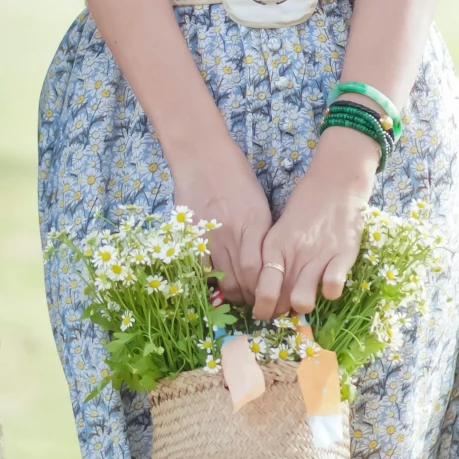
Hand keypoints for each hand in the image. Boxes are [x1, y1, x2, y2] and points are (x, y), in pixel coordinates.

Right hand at [168, 145, 274, 306]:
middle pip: (241, 279)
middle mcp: (232, 233)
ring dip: (230, 293)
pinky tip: (215, 282)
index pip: (258, 270)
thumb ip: (262, 234)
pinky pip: (199, 268)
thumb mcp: (259, 203)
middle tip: (254, 301)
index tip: (267, 296)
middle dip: (249, 296)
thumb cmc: (237, 177)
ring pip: (221, 278)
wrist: (203, 157)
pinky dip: (209, 279)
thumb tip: (267, 264)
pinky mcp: (190, 235)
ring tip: (237, 295)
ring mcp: (209, 236)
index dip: (263, 289)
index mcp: (254, 224)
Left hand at [252, 132, 378, 322]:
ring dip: (303, 306)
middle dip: (282, 312)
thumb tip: (267, 289)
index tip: (265, 313)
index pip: (261, 290)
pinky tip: (330, 283)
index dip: (262, 309)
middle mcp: (294, 254)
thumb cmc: (306, 207)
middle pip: (280, 301)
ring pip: (303, 300)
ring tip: (307, 297)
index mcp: (274, 247)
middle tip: (286, 308)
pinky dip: (331, 292)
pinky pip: (333, 288)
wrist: (336, 182)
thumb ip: (275, 258)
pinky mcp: (343, 255)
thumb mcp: (282, 229)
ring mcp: (319, 256)